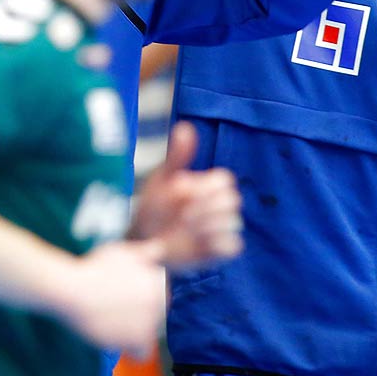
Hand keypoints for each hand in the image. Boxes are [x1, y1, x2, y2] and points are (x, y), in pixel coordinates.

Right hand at [54, 240, 167, 357]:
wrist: (73, 291)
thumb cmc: (93, 269)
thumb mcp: (120, 252)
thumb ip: (144, 252)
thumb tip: (159, 248)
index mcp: (158, 281)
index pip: (159, 295)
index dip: (141, 297)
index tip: (122, 296)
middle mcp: (160, 301)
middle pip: (156, 316)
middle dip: (140, 314)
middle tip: (114, 309)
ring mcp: (151, 321)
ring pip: (148, 333)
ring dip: (133, 331)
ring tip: (111, 322)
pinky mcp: (139, 339)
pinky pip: (142, 353)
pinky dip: (131, 351)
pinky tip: (116, 340)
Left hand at [130, 124, 243, 267]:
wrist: (143, 240)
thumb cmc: (153, 205)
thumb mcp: (163, 179)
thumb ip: (178, 155)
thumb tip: (185, 127)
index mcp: (211, 183)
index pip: (226, 179)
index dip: (203, 187)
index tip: (181, 193)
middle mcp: (221, 203)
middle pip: (232, 200)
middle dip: (203, 207)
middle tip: (181, 214)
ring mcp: (223, 226)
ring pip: (231, 222)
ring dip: (204, 226)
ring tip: (183, 229)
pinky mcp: (223, 248)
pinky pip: (233, 245)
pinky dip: (213, 244)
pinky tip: (193, 243)